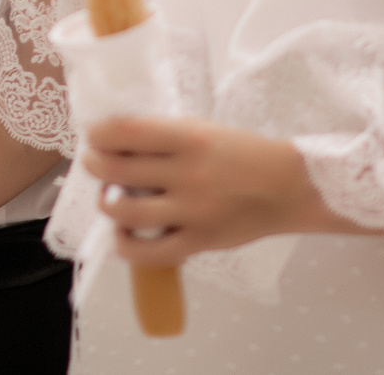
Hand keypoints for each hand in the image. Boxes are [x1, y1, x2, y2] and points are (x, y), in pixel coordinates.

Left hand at [85, 115, 354, 264]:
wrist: (290, 188)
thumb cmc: (243, 153)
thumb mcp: (205, 130)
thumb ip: (165, 137)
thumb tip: (117, 143)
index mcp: (189, 137)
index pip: (126, 131)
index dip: (99, 134)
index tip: (93, 135)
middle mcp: (188, 173)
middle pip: (117, 170)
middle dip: (94, 165)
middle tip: (93, 163)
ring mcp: (193, 210)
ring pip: (126, 212)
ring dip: (106, 204)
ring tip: (109, 199)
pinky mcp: (200, 241)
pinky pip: (150, 253)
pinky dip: (126, 246)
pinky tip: (123, 237)